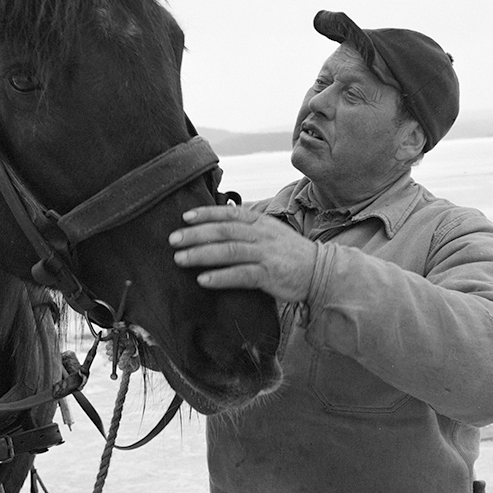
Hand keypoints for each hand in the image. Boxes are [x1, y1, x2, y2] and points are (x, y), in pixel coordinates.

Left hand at [169, 205, 316, 302]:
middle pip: (224, 230)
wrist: (320, 271)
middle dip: (196, 234)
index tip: (185, 217)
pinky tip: (203, 280)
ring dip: (201, 254)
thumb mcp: (269, 232)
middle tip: (173, 240)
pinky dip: (220, 277)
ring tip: (180, 259)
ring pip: (229, 251)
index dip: (206, 213)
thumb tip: (216, 221)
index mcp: (260, 221)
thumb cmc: (288, 252)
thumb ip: (246, 226)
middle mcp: (261, 234)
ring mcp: (265, 254)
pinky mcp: (269, 275)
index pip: (229, 212)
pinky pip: (241, 275)